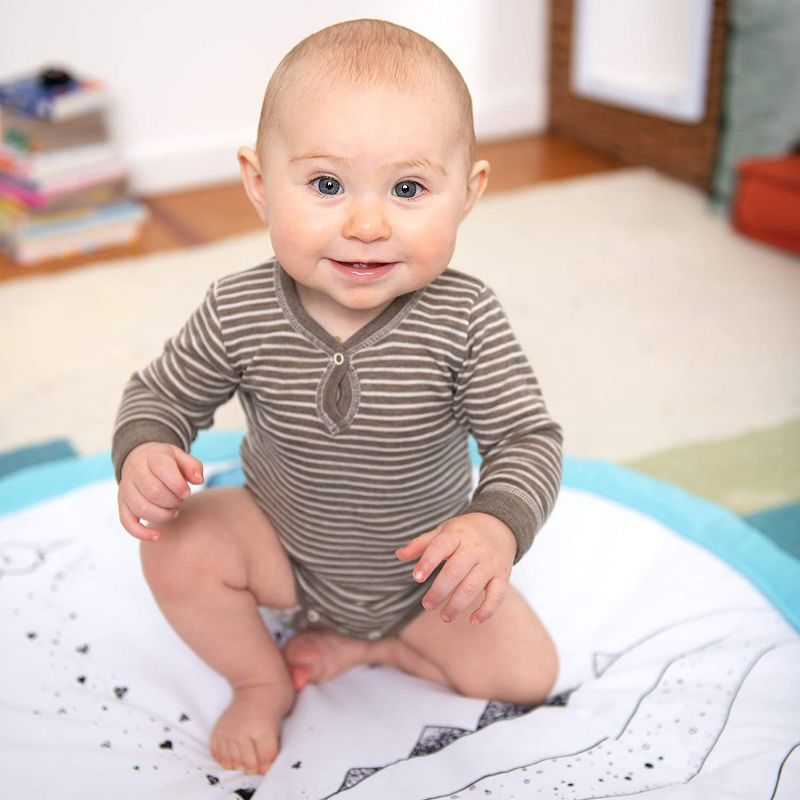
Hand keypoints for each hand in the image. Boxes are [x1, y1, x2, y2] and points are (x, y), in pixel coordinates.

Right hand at [118, 443, 203, 540]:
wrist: (138, 459)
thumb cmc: (164, 461)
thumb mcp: (180, 456)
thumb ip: (193, 466)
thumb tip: (199, 480)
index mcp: (151, 458)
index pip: (163, 468)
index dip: (178, 484)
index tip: (187, 492)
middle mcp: (135, 473)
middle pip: (154, 492)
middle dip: (173, 501)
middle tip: (180, 500)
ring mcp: (126, 490)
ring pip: (142, 509)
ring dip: (163, 515)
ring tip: (173, 511)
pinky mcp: (122, 505)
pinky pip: (127, 523)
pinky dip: (142, 533)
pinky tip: (158, 535)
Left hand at [395, 512, 515, 624]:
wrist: (501, 526)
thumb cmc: (465, 532)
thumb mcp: (443, 531)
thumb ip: (421, 544)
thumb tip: (398, 555)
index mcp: (457, 535)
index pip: (440, 547)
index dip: (427, 562)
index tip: (416, 577)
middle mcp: (474, 549)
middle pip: (455, 571)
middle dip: (439, 591)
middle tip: (427, 605)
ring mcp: (490, 563)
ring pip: (473, 587)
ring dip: (457, 605)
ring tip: (444, 616)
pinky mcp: (502, 576)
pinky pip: (497, 596)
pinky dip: (486, 611)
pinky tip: (473, 621)